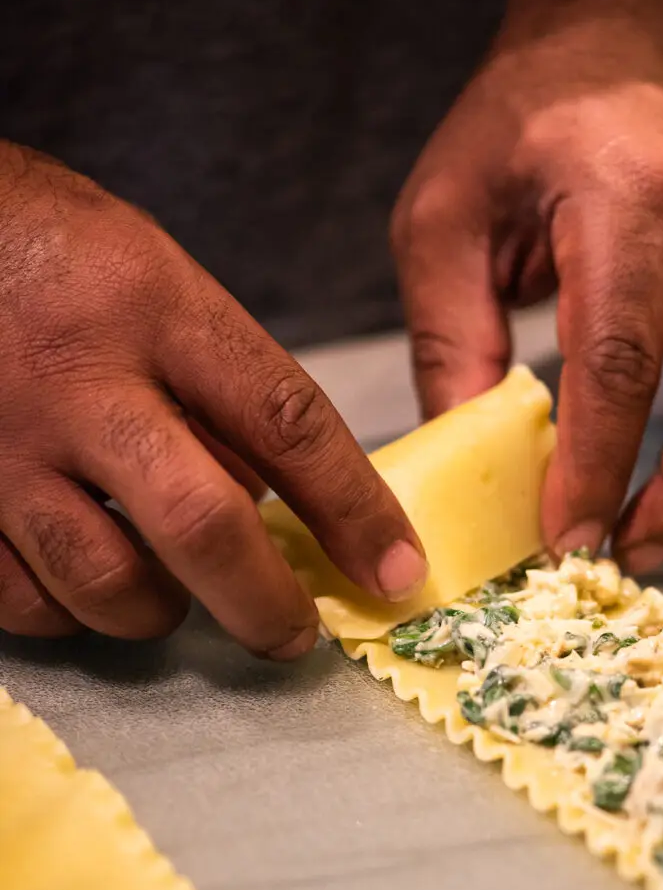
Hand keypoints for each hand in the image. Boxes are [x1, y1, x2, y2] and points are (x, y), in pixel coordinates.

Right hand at [0, 144, 424, 652]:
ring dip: (161, 613)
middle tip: (294, 636)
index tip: (396, 567)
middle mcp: (80, 382)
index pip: (286, 422)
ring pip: (105, 582)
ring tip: (179, 598)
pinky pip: (23, 599)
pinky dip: (71, 612)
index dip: (354, 509)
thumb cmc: (55, 254)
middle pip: (201, 523)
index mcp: (157, 310)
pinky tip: (88, 584)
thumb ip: (215, 389)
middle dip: (264, 602)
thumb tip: (271, 507)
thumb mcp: (157, 283)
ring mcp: (3, 446)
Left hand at [391, 21, 662, 570]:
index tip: (565, 537)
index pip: (620, 362)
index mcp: (628, 201)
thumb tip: (466, 450)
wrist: (641, 40)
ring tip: (658, 530)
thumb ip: (449, 330)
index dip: (598, 466)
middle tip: (627, 552)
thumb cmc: (534, 121)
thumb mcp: (449, 207)